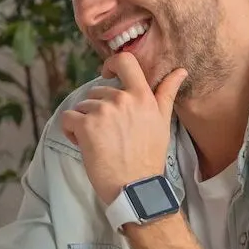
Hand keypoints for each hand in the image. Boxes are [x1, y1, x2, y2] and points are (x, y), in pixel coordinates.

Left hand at [60, 51, 187, 205]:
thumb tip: (180, 71)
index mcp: (142, 96)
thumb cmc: (149, 156)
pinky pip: (68, 118)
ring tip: (100, 141)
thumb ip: (167, 93)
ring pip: (82, 106)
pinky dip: (71, 131)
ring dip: (85, 122)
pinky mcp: (85, 126)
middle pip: (97, 91)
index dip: (111, 64)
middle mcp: (122, 99)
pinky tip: (82, 144)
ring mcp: (103, 112)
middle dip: (97, 109)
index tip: (107, 75)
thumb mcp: (162, 122)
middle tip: (109, 132)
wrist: (135, 187)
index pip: (125, 61)